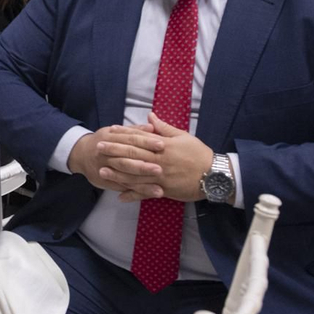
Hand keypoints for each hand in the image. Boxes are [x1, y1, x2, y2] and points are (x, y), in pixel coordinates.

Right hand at [67, 128, 156, 194]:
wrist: (80, 154)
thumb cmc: (103, 141)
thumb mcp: (115, 132)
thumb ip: (134, 130)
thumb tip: (152, 126)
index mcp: (110, 138)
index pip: (130, 139)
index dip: (146, 141)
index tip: (162, 144)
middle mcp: (106, 153)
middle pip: (125, 160)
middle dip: (142, 166)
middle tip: (160, 170)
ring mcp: (104, 168)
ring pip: (124, 176)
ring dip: (141, 184)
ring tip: (159, 190)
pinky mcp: (105, 181)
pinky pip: (122, 187)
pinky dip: (135, 191)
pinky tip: (149, 194)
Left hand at [93, 112, 212, 202]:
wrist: (215, 175)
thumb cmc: (199, 154)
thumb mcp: (183, 137)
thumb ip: (164, 128)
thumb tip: (150, 117)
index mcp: (163, 146)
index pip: (139, 139)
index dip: (123, 135)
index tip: (110, 131)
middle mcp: (159, 161)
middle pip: (133, 155)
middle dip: (114, 151)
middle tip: (98, 148)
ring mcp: (160, 177)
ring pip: (135, 175)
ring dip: (117, 173)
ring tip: (102, 171)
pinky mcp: (164, 190)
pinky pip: (145, 193)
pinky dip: (133, 195)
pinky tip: (120, 196)